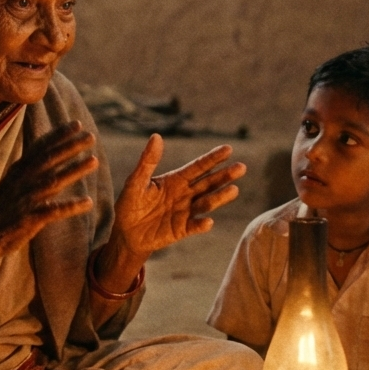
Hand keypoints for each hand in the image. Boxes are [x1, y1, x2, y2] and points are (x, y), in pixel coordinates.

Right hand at [0, 121, 97, 263]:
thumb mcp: (11, 185)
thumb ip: (27, 170)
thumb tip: (44, 156)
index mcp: (18, 172)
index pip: (40, 148)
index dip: (58, 135)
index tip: (76, 123)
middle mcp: (22, 181)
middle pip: (49, 159)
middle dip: (70, 146)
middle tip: (91, 135)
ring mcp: (25, 200)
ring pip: (53, 181)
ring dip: (74, 170)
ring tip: (94, 161)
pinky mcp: (27, 219)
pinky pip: (52, 211)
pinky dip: (70, 206)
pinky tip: (88, 203)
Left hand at [111, 134, 245, 255]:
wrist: (126, 233)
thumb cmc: (131, 203)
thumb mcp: (136, 181)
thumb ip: (148, 161)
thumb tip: (156, 136)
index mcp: (176, 180)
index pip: (198, 167)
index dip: (213, 158)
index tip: (228, 149)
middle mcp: (185, 194)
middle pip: (208, 183)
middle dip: (224, 175)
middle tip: (242, 167)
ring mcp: (186, 212)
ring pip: (206, 203)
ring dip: (220, 197)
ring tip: (234, 190)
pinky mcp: (182, 230)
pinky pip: (194, 226)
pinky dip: (201, 224)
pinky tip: (208, 221)